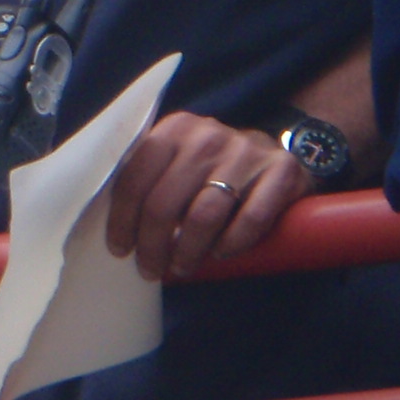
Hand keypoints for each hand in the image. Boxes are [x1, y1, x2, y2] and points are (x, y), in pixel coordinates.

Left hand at [106, 113, 306, 281]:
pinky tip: (220, 253)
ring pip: (203, 216)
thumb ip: (149, 180)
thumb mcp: (177, 158)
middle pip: (164, 203)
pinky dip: (231, 244)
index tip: (119, 249)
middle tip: (149, 269)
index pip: (134, 179)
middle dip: (151, 245)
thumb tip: (118, 231)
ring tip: (181, 267)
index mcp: (174, 130)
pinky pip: (250, 220)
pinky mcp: (281, 172)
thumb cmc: (212, 165)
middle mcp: (207, 136)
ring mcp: (246, 152)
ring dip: (187, 251)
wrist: (275, 150)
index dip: (122, 220)